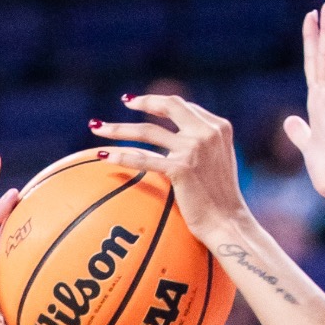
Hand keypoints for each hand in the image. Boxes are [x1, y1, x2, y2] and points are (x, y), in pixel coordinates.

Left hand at [87, 94, 245, 242]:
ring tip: (97, 128)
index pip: (183, 106)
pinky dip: (121, 156)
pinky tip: (104, 156)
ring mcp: (194, 148)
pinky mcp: (181, 168)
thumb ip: (203, 143)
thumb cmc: (221, 199)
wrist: (227, 222)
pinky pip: (144, 158)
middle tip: (123, 102)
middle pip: (167, 106)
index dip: (159, 102)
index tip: (140, 102)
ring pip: (147, 131)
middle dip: (141, 102)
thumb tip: (176, 139)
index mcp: (218, 127)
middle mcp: (207, 132)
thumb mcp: (219, 161)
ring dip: (118, 128)